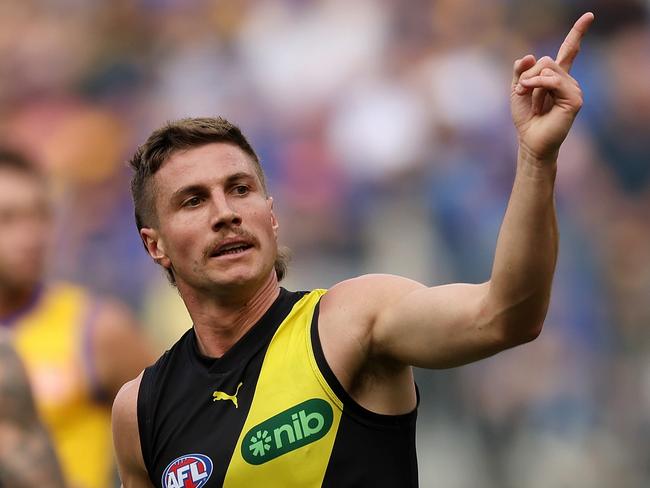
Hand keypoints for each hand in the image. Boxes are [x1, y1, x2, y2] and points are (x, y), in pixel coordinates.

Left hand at [511, 12, 593, 162]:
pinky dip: (539, 85)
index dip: (577, 33)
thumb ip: (521, 70)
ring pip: (548, 68)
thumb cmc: (525, 117)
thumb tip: (531, 55)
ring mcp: (573, 88)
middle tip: (524, 94)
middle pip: (546, 60)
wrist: (530, 140)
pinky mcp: (575, 98)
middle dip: (528, 76)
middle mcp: (567, 80)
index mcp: (556, 77)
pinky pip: (554, 80)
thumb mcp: (517, 90)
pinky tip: (535, 98)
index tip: (588, 16)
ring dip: (531, 84)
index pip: (569, 50)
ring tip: (532, 103)